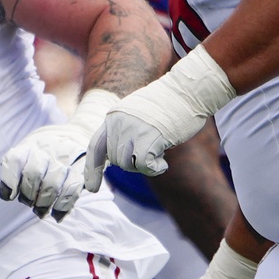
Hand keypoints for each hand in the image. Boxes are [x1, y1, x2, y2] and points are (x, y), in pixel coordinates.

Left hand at [1, 119, 96, 219]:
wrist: (74, 136)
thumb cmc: (42, 152)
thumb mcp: (25, 152)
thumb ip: (13, 169)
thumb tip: (7, 194)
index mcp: (30, 145)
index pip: (15, 160)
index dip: (10, 181)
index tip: (10, 196)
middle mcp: (48, 148)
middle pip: (33, 174)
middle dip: (28, 195)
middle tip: (29, 203)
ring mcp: (67, 158)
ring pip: (52, 185)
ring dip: (43, 204)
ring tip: (41, 211)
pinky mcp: (82, 170)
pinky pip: (71, 191)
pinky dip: (62, 207)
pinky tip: (56, 215)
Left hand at [85, 46, 235, 182]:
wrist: (188, 90)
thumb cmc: (169, 103)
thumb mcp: (137, 114)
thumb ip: (124, 131)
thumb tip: (118, 158)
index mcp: (113, 116)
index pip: (96, 146)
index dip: (92, 169)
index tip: (91, 187)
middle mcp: (118, 122)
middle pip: (116, 160)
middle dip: (133, 163)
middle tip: (152, 153)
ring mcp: (132, 129)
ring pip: (127, 164)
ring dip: (143, 165)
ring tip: (158, 153)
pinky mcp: (149, 136)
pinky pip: (144, 165)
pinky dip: (155, 169)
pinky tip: (163, 163)